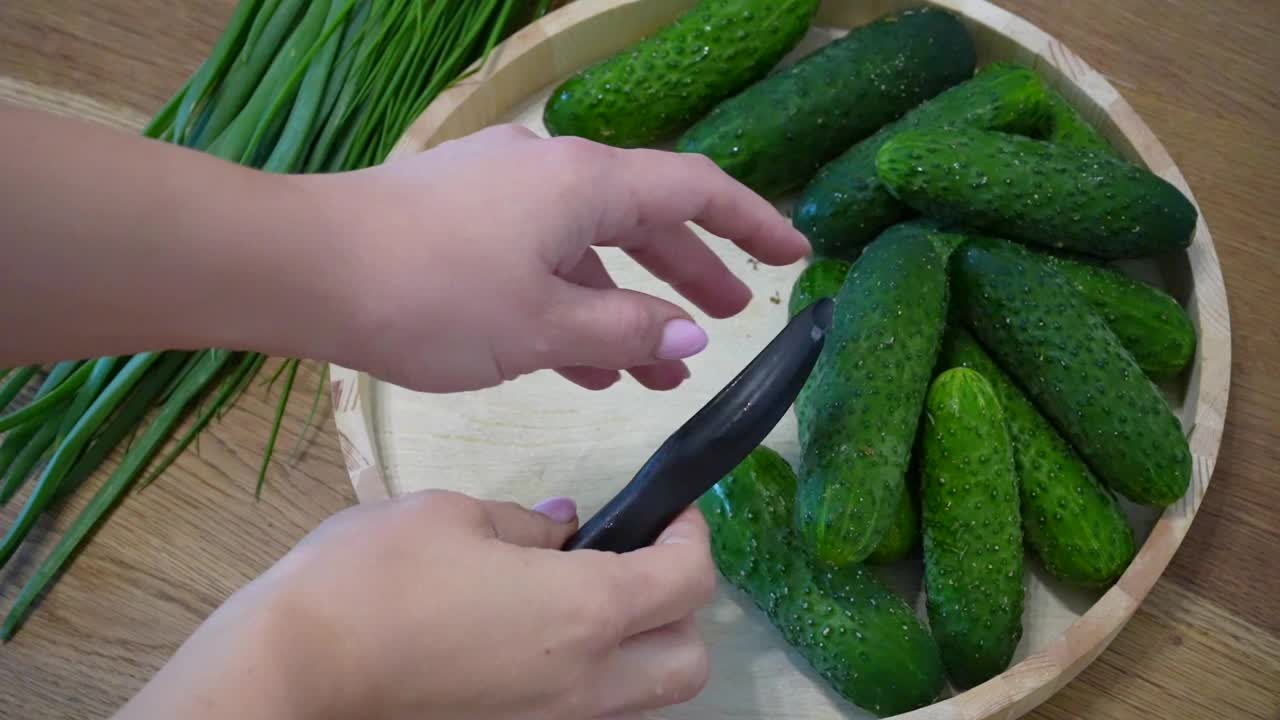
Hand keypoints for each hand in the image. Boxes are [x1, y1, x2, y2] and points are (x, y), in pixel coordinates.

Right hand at [116, 492, 717, 719]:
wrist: (289, 677)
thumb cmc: (369, 580)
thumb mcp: (450, 517)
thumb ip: (526, 524)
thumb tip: (565, 526)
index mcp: (584, 612)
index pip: (689, 579)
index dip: (691, 535)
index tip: (669, 511)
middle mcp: (587, 684)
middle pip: (691, 660)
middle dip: (682, 608)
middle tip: (637, 563)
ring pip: (646, 701)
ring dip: (641, 653)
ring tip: (586, 607)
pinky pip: (590, 717)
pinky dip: (590, 683)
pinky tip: (537, 647)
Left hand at [313, 124, 809, 392]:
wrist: (301, 268)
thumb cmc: (431, 295)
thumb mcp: (541, 327)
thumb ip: (625, 334)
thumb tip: (689, 337)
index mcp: (585, 183)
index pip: (696, 191)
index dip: (753, 223)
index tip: (795, 257)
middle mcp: (551, 174)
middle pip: (644, 220)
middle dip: (690, 274)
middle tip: (729, 323)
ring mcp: (503, 194)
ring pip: (588, 250)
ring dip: (625, 307)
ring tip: (656, 375)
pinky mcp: (462, 220)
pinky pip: (540, 261)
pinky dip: (570, 307)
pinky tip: (582, 367)